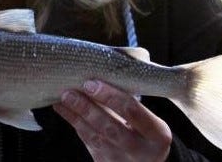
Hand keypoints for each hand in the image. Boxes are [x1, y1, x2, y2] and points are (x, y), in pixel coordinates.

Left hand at [53, 81, 170, 161]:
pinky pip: (88, 143)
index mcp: (157, 134)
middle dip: (88, 108)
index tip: (91, 83)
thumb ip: (129, 100)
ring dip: (77, 115)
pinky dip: (75, 124)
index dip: (111, 96)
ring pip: (96, 138)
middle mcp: (142, 152)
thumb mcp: (148, 119)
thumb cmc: (144, 130)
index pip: (132, 111)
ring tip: (63, 97)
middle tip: (70, 91)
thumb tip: (99, 71)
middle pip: (111, 127)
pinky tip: (63, 109)